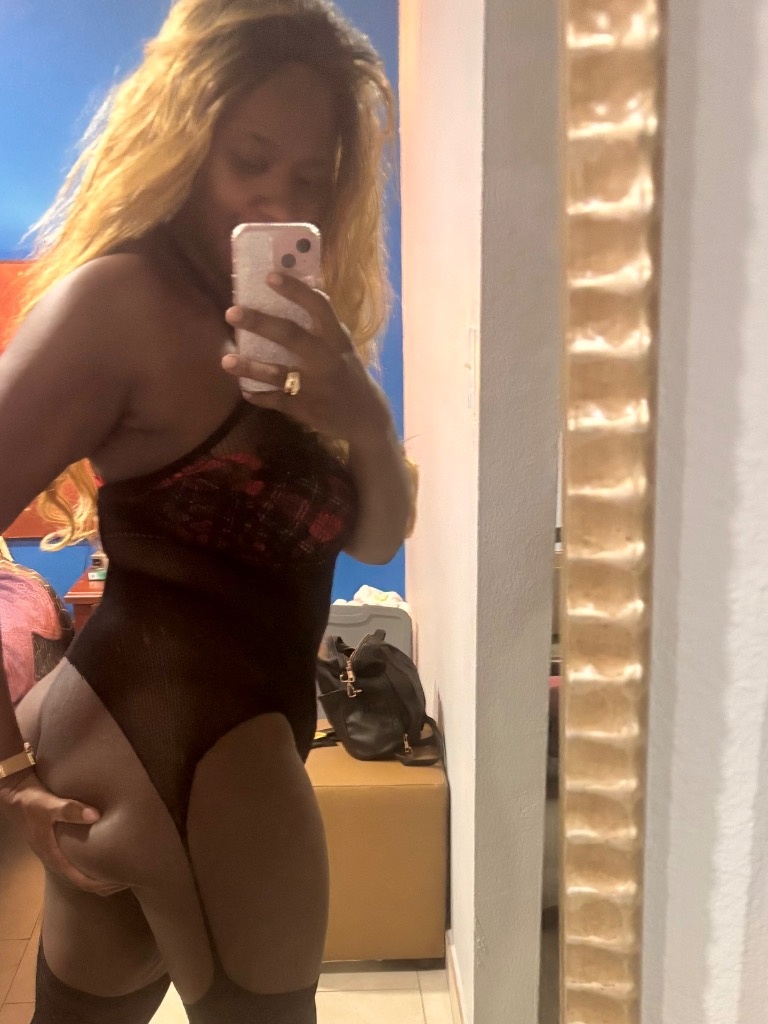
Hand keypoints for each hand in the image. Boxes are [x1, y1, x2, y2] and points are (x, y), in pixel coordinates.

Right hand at [0, 772, 123, 895]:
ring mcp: (54, 850)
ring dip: (97, 873)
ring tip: (118, 869)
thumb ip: (69, 809)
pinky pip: (76, 860)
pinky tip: (102, 853)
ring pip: (78, 871)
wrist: (13, 792)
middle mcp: (53, 858)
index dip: (101, 884)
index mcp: (53, 856)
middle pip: (81, 880)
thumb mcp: (48, 805)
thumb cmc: (29, 801)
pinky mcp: (55, 841)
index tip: (121, 882)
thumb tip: (95, 816)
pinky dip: (90, 862)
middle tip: (126, 878)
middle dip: (103, 884)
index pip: (80, 881)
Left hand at [221, 274, 393, 447]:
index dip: (295, 290)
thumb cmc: (348, 373)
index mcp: (336, 339)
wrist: (366, 417)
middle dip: (260, 323)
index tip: (270, 276)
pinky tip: (245, 390)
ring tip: (226, 361)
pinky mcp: (307, 409)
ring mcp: (316, 386)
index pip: (319, 306)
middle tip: (231, 312)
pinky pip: (277, 401)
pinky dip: (259, 396)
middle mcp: (327, 359)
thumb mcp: (342, 347)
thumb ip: (323, 326)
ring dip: (250, 367)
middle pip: (290, 336)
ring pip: (278, 373)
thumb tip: (297, 292)